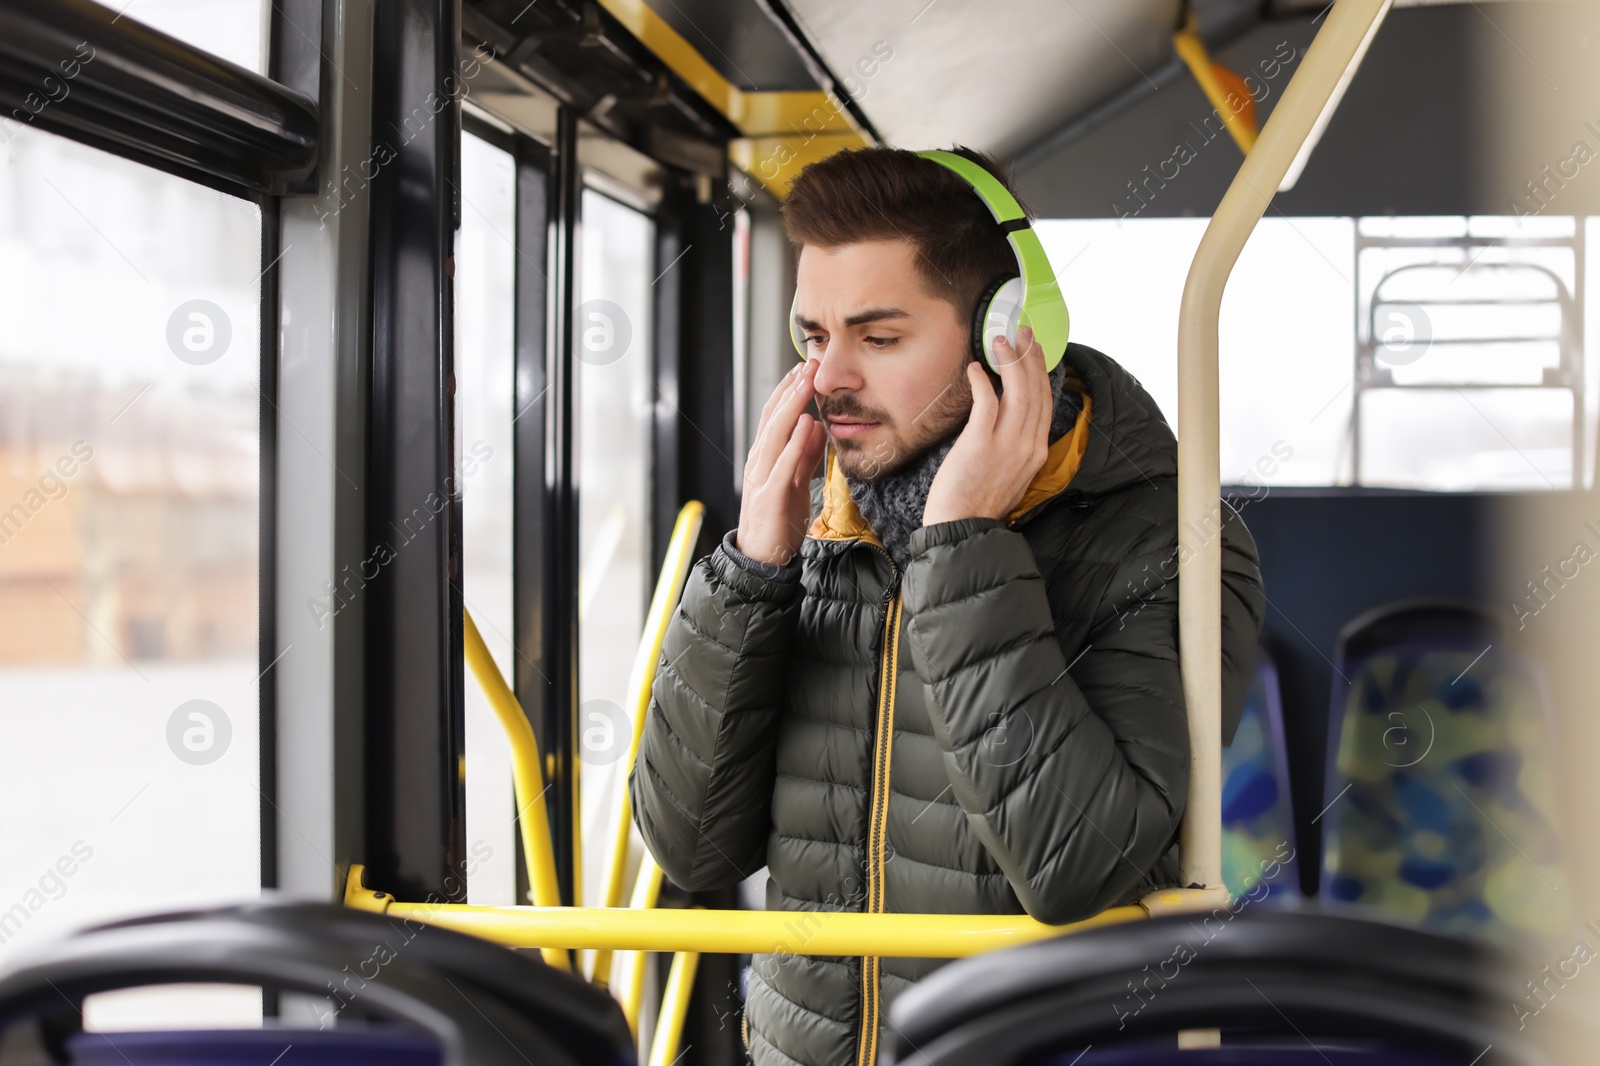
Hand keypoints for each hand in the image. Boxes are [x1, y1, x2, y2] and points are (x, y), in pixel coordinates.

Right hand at [737, 358, 826, 565]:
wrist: (762, 559)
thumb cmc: (778, 522)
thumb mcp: (796, 482)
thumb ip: (804, 455)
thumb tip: (815, 427)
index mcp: (764, 459)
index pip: (772, 417)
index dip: (787, 391)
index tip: (802, 369)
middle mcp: (758, 463)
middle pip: (772, 419)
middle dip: (790, 390)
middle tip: (806, 364)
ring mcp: (762, 478)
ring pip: (775, 435)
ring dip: (791, 406)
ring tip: (805, 383)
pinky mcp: (771, 496)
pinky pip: (783, 464)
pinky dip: (794, 442)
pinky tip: (804, 424)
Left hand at [923, 325, 1051, 525]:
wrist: (963, 528)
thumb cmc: (978, 504)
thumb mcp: (1010, 475)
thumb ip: (1014, 447)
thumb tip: (1004, 419)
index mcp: (1037, 452)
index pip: (1044, 402)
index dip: (1040, 372)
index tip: (1034, 351)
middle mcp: (1028, 446)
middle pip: (1035, 391)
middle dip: (1030, 357)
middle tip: (1022, 333)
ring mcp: (1006, 445)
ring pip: (1017, 392)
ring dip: (1010, 361)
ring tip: (1001, 340)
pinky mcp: (980, 444)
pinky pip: (987, 403)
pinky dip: (983, 382)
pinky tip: (977, 368)